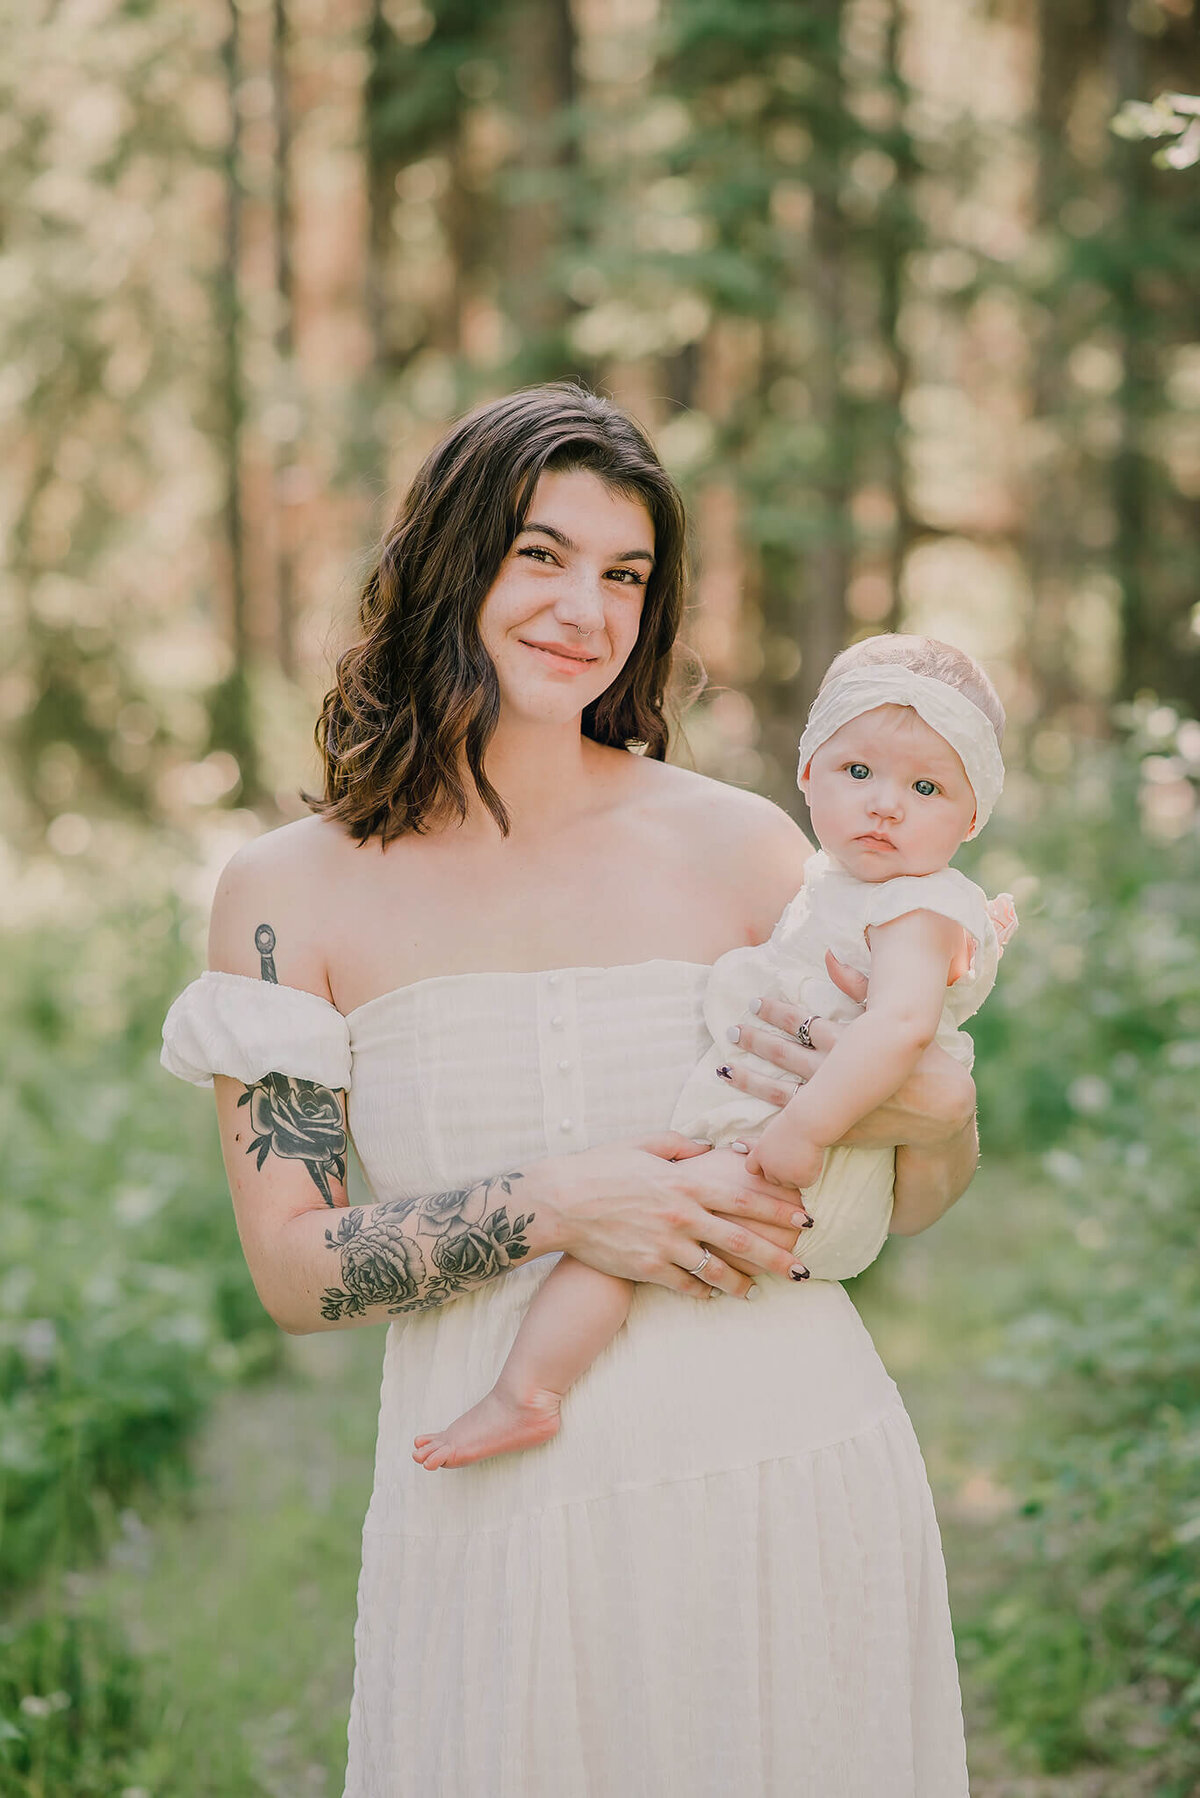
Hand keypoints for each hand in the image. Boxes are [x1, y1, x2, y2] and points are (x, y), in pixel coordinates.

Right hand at [543, 1133, 811, 1299]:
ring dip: (743, 1284)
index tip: (806, 1219)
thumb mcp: (643, 1144)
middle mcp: (682, 1216)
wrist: (560, 1202)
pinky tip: (715, 1296)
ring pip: (717, 1271)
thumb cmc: (600, 1167)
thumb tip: (708, 1147)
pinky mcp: (647, 1268)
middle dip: (777, 1256)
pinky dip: (703, 1292)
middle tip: (803, 1269)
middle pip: (741, 1240)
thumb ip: (681, 1146)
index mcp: (686, 1183)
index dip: (779, 1209)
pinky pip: (684, 1285)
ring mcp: (665, 1245)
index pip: (744, 1198)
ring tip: (760, 1292)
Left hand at [721, 949, 972, 1150]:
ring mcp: (833, 1104)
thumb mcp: (892, 1017)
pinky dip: (765, 1132)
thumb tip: (830, 956)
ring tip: (725, 1068)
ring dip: (750, 1079)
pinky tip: (739, 1134)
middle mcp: (835, 1071)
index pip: (802, 1021)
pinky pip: (793, 1130)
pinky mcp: (835, 1130)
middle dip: (755, 1040)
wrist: (940, 1111)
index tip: (753, 1002)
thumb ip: (859, 985)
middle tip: (732, 1030)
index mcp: (848, 1041)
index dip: (775, 1011)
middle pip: (784, 1053)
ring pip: (780, 1089)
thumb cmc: (923, 1059)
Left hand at [745, 1115, 823, 1190]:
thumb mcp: (770, 1132)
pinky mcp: (800, 1181)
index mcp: (759, 1153)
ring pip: (789, 1182)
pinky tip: (812, 1159)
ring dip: (795, 1174)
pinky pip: (805, 1182)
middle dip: (781, 1173)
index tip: (772, 1160)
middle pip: (771, 1178)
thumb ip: (754, 1143)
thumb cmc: (792, 1122)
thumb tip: (736, 1143)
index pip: (752, 1167)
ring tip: (803, 1156)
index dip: (762, 1165)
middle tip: (793, 1156)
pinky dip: (810, 1174)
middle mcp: (769, 1167)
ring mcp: (784, 1176)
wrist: (808, 1124)